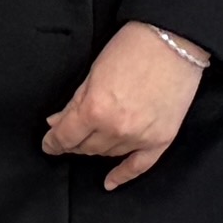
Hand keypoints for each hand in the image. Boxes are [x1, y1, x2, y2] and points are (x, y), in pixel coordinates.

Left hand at [41, 23, 205, 191]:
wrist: (174, 39)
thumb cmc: (132, 46)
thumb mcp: (94, 71)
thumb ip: (75, 102)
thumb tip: (56, 122)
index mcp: (95, 109)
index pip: (65, 137)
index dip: (53, 142)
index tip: (48, 143)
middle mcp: (116, 129)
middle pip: (86, 147)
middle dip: (75, 141)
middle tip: (71, 135)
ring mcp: (140, 137)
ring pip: (108, 153)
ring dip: (96, 147)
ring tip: (91, 139)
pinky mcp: (161, 139)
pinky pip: (138, 166)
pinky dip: (122, 176)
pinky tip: (109, 183)